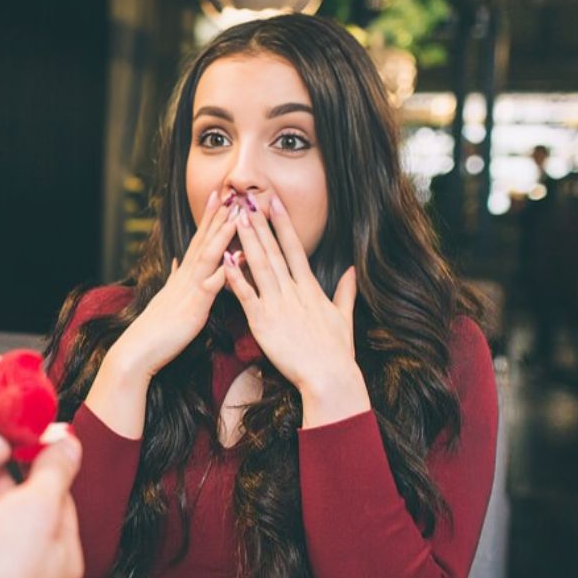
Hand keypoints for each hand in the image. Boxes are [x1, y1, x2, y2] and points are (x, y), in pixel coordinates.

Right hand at [112, 189, 237, 376]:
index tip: (219, 196)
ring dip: (224, 233)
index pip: (198, 240)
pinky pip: (212, 284)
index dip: (210, 218)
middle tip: (230, 190)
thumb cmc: (156, 329)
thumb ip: (175, 278)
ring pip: (209, 255)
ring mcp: (189, 288)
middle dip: (218, 215)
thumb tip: (177, 262)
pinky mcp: (194, 306)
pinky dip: (226, 269)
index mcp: (183, 275)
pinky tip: (238, 257)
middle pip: (204, 239)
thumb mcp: (167, 297)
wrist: (139, 349)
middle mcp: (186, 276)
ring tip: (238, 212)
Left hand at [226, 192, 370, 426]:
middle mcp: (294, 291)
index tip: (275, 203)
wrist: (329, 377)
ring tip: (236, 218)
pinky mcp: (263, 322)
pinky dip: (236, 277)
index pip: (295, 248)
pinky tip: (226, 259)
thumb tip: (351, 271)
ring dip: (247, 240)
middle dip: (260, 224)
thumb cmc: (336, 352)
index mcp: (310, 288)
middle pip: (274, 250)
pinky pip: (246, 295)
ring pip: (260, 266)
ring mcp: (277, 305)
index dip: (283, 224)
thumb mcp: (343, 318)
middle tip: (247, 200)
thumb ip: (345, 292)